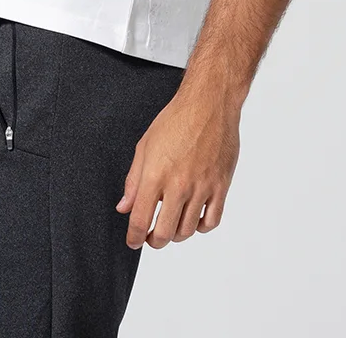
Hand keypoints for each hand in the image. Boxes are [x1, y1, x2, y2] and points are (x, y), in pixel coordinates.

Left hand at [114, 86, 241, 248]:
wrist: (208, 105)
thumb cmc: (175, 120)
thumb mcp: (145, 146)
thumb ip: (133, 180)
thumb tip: (124, 206)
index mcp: (155, 174)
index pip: (140, 219)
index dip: (134, 237)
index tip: (133, 241)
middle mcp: (179, 185)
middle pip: (164, 233)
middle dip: (153, 241)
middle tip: (150, 238)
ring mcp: (202, 188)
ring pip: (188, 230)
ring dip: (176, 234)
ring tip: (170, 225)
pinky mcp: (220, 186)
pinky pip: (211, 221)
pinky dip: (201, 227)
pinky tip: (193, 218)